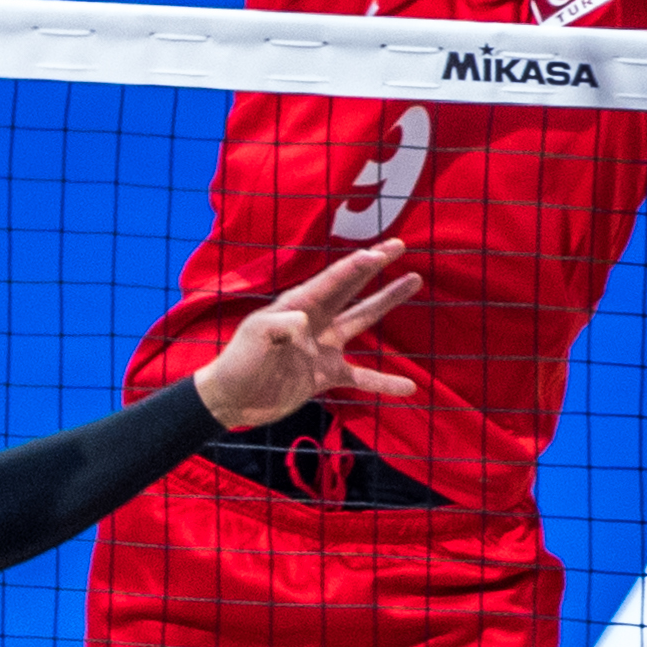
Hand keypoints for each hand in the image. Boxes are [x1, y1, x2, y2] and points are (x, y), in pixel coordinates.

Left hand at [189, 242, 422, 429]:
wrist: (232, 400)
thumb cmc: (239, 362)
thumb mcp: (255, 337)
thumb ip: (280, 324)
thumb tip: (306, 323)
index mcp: (297, 306)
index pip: (332, 281)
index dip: (356, 266)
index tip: (381, 253)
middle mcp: (314, 320)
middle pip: (352, 288)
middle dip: (374, 266)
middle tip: (398, 246)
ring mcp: (323, 347)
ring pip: (362, 320)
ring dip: (386, 301)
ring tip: (414, 281)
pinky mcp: (326, 374)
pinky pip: (362, 376)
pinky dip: (384, 382)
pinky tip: (409, 386)